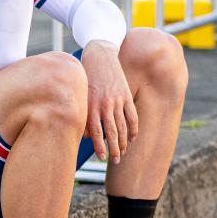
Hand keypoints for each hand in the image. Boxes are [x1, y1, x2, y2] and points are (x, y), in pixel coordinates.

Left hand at [81, 40, 137, 163]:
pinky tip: (133, 138)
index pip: (96, 132)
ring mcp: (117, 100)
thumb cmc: (87, 78)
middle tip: (115, 161)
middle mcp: (105, 104)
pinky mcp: (126, 95)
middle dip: (114, 149)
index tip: (102, 158)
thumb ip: (85, 116)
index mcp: (92, 106)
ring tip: (124, 152)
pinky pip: (132, 116)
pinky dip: (134, 128)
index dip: (100, 147)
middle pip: (112, 132)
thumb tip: (86, 137)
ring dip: (124, 142)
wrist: (99, 56)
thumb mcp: (82, 96)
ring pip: (123, 126)